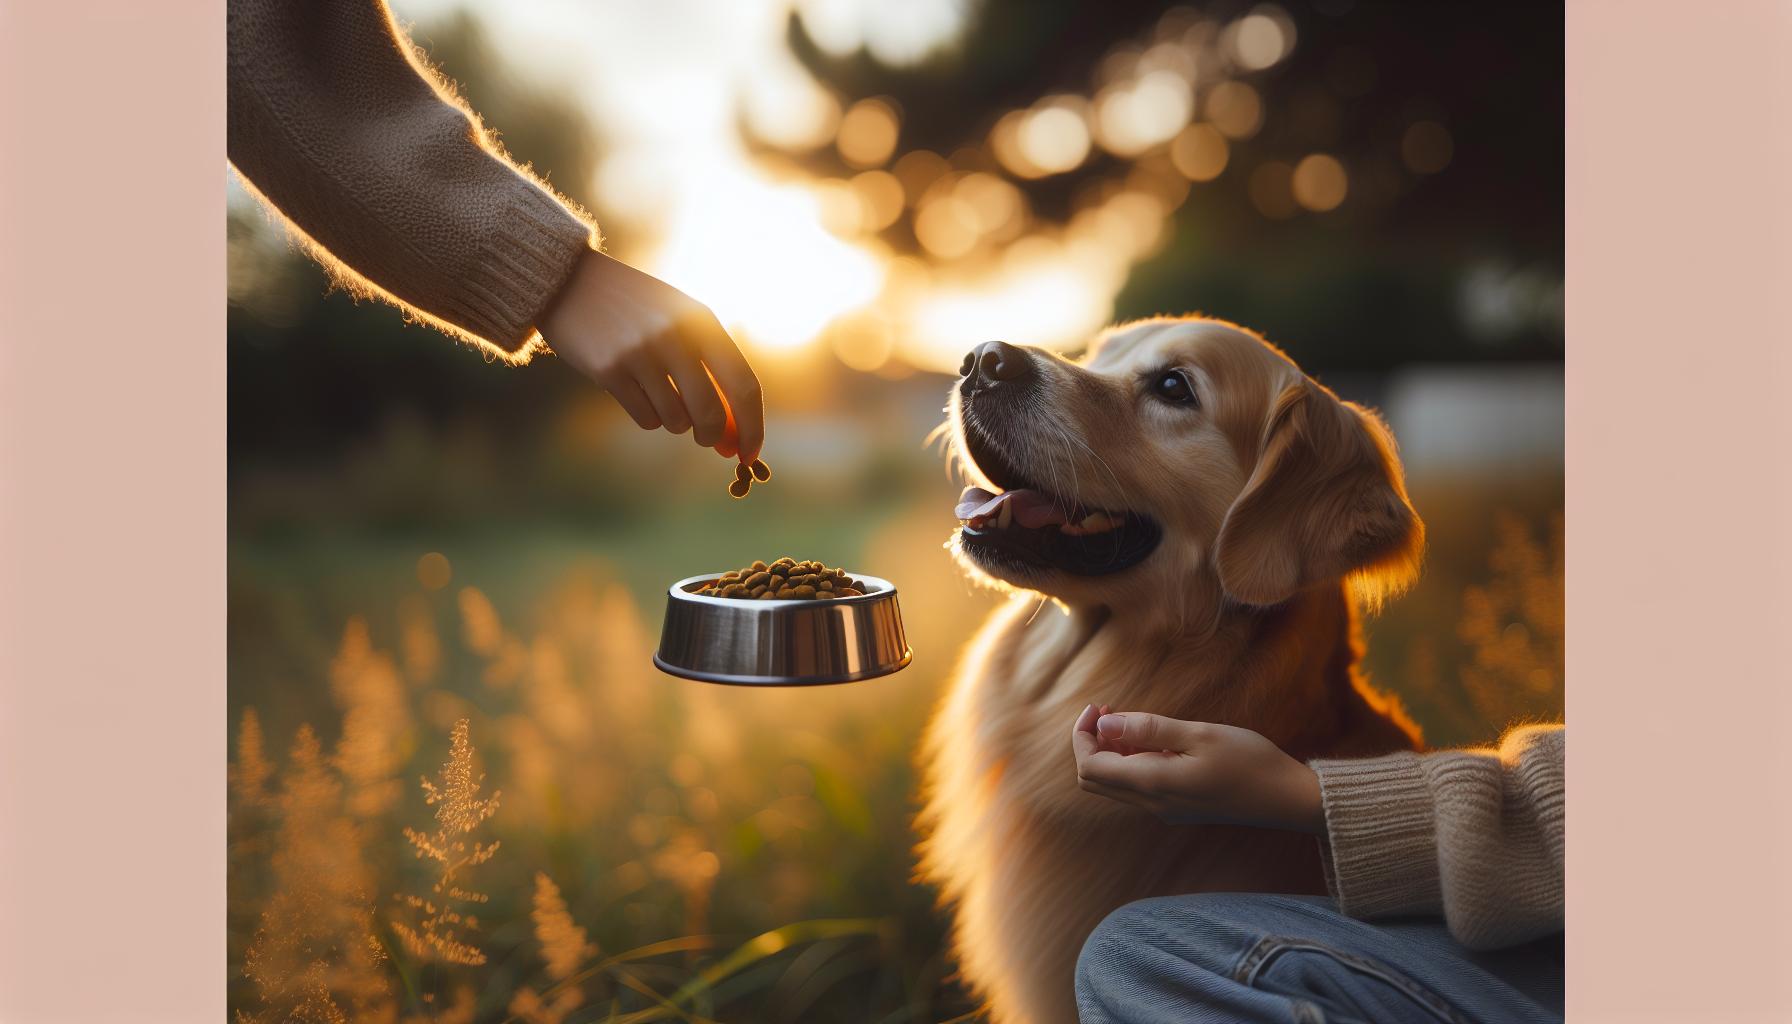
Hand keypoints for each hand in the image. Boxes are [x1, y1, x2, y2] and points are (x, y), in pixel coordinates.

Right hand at [538, 250, 763, 461]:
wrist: (570, 281)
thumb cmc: (638, 308)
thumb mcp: (681, 320)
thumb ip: (711, 369)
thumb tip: (734, 436)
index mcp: (702, 320)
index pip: (743, 384)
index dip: (753, 426)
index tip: (750, 454)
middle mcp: (675, 336)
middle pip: (711, 413)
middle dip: (713, 436)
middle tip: (709, 441)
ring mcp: (640, 353)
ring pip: (677, 420)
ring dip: (676, 422)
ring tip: (662, 397)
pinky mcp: (609, 371)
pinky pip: (647, 418)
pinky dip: (650, 417)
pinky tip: (638, 393)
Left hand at [1070, 705, 1324, 833]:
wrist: (1287, 799)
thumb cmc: (1249, 761)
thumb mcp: (1199, 734)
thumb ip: (1149, 729)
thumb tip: (1104, 723)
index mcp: (1153, 784)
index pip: (1089, 767)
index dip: (1082, 735)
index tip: (1099, 706)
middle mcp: (1151, 803)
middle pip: (1095, 779)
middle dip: (1091, 742)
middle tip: (1110, 710)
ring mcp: (1164, 809)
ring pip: (1114, 784)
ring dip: (1111, 751)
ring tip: (1131, 720)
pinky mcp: (1176, 807)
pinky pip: (1137, 787)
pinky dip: (1131, 761)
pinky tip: (1153, 739)